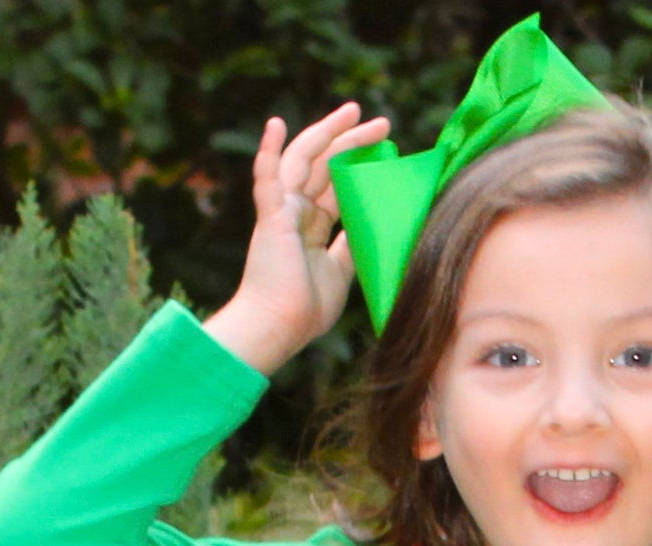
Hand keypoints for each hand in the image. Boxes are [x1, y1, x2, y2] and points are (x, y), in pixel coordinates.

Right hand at [202, 103, 391, 376]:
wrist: (279, 327)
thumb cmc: (305, 311)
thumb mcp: (340, 273)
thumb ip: (350, 246)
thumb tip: (370, 229)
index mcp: (312, 227)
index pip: (336, 185)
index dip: (359, 166)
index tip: (384, 149)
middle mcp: (296, 212)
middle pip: (325, 165)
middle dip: (351, 140)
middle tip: (381, 122)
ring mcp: (282, 211)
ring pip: (304, 159)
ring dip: (327, 132)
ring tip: (354, 111)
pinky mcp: (271, 217)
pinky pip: (266, 178)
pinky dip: (268, 151)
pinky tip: (275, 124)